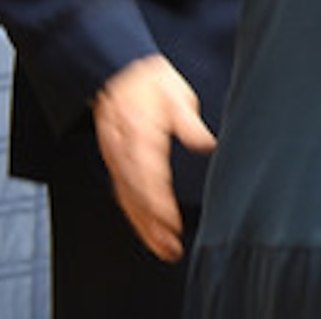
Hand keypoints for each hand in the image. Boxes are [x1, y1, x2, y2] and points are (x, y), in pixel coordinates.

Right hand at [91, 54, 217, 261]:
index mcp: (140, 134)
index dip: (158, 204)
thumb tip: (205, 143)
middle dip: (152, 225)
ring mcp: (116, 157)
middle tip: (170, 248)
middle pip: (136, 195)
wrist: (119, 71)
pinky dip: (132, 213)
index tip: (171, 223)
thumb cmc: (151, 83)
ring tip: (161, 248)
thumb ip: (188, 122)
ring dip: (143, 226)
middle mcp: (123, 151)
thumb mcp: (176, 95)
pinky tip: (145, 227)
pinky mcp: (115, 160)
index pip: (148, 177)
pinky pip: (121, 191)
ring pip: (127, 198)